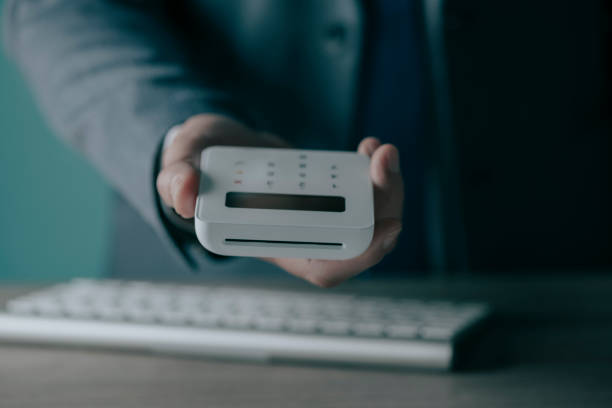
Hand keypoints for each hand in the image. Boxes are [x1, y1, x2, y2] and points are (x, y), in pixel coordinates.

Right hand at [157, 114, 402, 286]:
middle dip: (384, 206)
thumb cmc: (196, 167)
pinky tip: (370, 147)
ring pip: (368, 212)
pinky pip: (361, 188)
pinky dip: (373, 171)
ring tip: (381, 151)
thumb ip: (177, 181)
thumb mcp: (179, 169)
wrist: (212, 146)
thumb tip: (186, 195)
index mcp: (271, 242)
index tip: (385, 227)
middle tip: (384, 163)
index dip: (359, 257)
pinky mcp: (324, 187)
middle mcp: (300, 232)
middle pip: (358, 237)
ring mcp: (316, 209)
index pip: (322, 266)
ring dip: (387, 186)